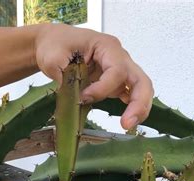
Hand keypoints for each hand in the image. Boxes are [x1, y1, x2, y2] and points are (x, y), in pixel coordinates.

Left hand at [34, 23, 153, 129]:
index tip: (83, 97)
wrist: (52, 42)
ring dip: (138, 108)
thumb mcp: (53, 57)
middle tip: (127, 123)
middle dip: (138, 103)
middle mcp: (118, 57)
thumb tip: (75, 99)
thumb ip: (64, 77)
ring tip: (127, 125)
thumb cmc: (55, 44)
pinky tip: (126, 120)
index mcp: (106, 46)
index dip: (102, 88)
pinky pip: (129, 94)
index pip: (116, 70)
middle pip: (140, 80)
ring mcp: (119, 70)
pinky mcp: (114, 82)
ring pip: (139, 89)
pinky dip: (131, 107)